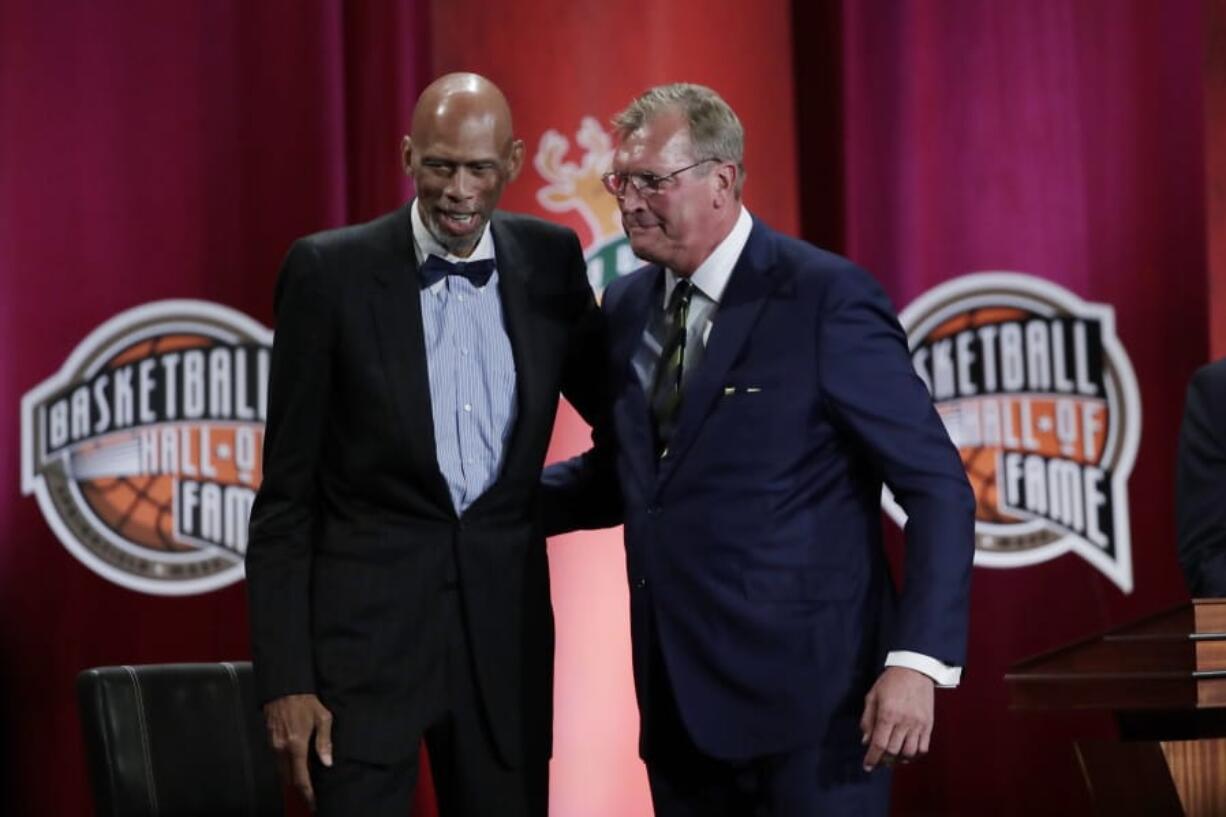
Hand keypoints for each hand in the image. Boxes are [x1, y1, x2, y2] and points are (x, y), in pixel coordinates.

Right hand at [263, 693, 332, 810]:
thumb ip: (324, 742)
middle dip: (298, 792)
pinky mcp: (270, 742)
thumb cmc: (306, 702)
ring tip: (303, 790)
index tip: (314, 802)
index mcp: (296, 745)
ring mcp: (273, 746)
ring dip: (291, 783)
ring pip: (281, 772)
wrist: (285, 687)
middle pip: (288, 780)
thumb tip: (328, 763)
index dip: (307, 793)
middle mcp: (282, 749)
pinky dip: (285, 771)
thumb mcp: (323, 718)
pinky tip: (294, 773)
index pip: (300, 777)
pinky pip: (277, 763)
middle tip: (310, 800)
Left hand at [859, 666, 933, 771]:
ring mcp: (918, 724)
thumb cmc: (890, 682)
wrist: (914, 669)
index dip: (872, 758)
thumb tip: (866, 741)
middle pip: (893, 751)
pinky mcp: (928, 725)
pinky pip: (923, 748)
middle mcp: (904, 721)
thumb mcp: (872, 696)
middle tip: (878, 761)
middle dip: (883, 760)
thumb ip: (868, 720)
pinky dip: (914, 755)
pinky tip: (906, 753)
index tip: (867, 766)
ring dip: (899, 760)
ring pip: (909, 753)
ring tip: (892, 758)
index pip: (879, 744)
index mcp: (887, 714)